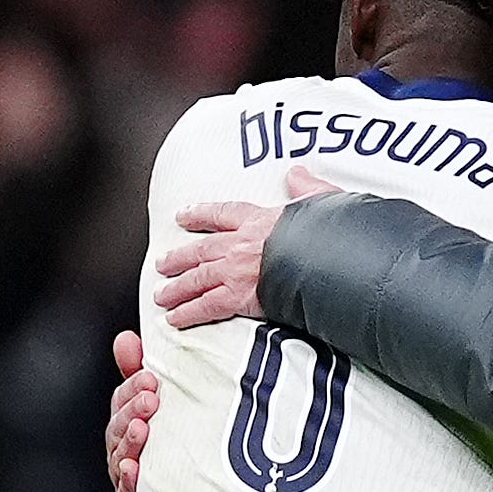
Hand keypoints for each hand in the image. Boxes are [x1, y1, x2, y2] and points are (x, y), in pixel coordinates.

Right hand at [105, 332, 161, 491]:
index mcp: (128, 419)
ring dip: (129, 440)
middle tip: (150, 398)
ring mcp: (128, 471)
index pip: (122, 400)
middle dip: (131, 409)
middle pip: (117, 425)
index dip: (131, 387)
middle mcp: (125, 445)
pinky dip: (128, 478)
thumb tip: (126, 339)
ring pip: (120, 454)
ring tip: (141, 428)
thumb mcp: (156, 400)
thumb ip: (138, 370)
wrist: (197, 489)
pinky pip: (127, 489)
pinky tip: (133, 468)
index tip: (148, 378)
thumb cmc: (173, 439)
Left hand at [152, 170, 334, 329]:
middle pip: (202, 249)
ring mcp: (236, 270)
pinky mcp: (238, 296)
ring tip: (162, 295)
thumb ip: (306, 188)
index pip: (223, 214)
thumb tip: (297, 173)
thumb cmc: (329, 236)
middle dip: (179, 257)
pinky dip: (188, 312)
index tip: (183, 215)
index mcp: (260, 220)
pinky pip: (206, 305)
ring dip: (177, 287)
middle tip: (163, 263)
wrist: (330, 260)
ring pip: (197, 277)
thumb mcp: (321, 200)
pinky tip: (175, 318)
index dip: (201, 214)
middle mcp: (242, 243)